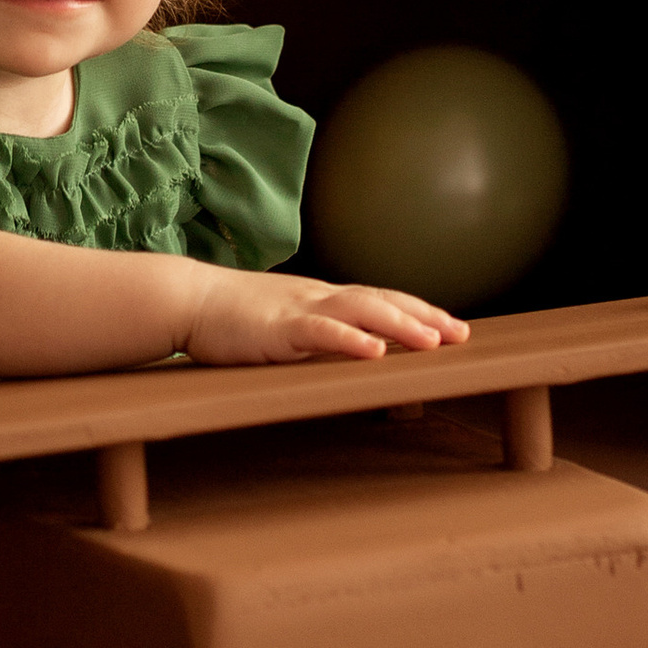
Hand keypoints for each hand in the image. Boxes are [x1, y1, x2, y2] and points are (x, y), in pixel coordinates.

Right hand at [183, 270, 469, 366]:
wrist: (187, 300)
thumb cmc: (231, 317)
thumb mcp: (284, 323)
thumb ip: (316, 334)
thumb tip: (350, 350)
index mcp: (321, 298)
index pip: (379, 299)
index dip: (417, 311)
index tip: (451, 326)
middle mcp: (318, 297)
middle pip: (381, 300)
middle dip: (423, 316)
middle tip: (460, 334)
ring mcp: (299, 309)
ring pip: (359, 310)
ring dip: (399, 324)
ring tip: (432, 340)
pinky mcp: (277, 327)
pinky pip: (319, 331)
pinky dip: (349, 338)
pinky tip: (373, 349)